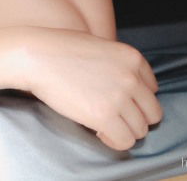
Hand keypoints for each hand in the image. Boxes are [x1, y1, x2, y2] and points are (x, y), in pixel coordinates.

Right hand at [8, 27, 163, 150]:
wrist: (34, 56)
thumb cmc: (57, 49)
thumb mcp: (97, 46)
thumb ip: (116, 64)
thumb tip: (120, 84)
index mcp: (132, 58)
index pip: (152, 89)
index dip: (135, 99)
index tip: (118, 101)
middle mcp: (132, 77)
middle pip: (152, 112)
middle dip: (134, 117)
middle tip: (113, 116)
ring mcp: (120, 97)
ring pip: (140, 130)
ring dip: (123, 130)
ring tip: (102, 124)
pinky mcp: (104, 116)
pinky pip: (125, 141)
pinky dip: (113, 141)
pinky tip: (98, 131)